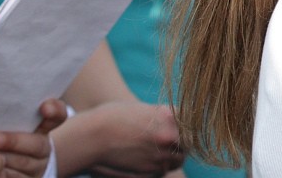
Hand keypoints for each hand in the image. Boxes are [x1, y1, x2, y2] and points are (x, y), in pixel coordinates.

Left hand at [0, 98, 64, 177]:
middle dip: (15, 141)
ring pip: (20, 165)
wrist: (16, 163)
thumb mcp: (12, 119)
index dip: (54, 111)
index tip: (44, 106)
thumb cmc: (7, 132)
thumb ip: (9, 106)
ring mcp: (34, 168)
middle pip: (36, 145)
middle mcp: (42, 149)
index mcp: (44, 128)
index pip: (57, 116)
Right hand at [53, 100, 181, 176]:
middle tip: (169, 142)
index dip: (188, 126)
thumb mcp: (141, 109)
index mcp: (169, 116)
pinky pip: (161, 172)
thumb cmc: (110, 118)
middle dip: (181, 143)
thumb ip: (161, 117)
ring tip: (154, 152)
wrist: (89, 138)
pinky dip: (157, 168)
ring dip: (170, 158)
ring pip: (177, 161)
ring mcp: (159, 156)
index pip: (192, 123)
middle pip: (188, 144)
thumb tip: (176, 122)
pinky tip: (143, 161)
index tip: (183, 128)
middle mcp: (168, 136)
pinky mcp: (148, 172)